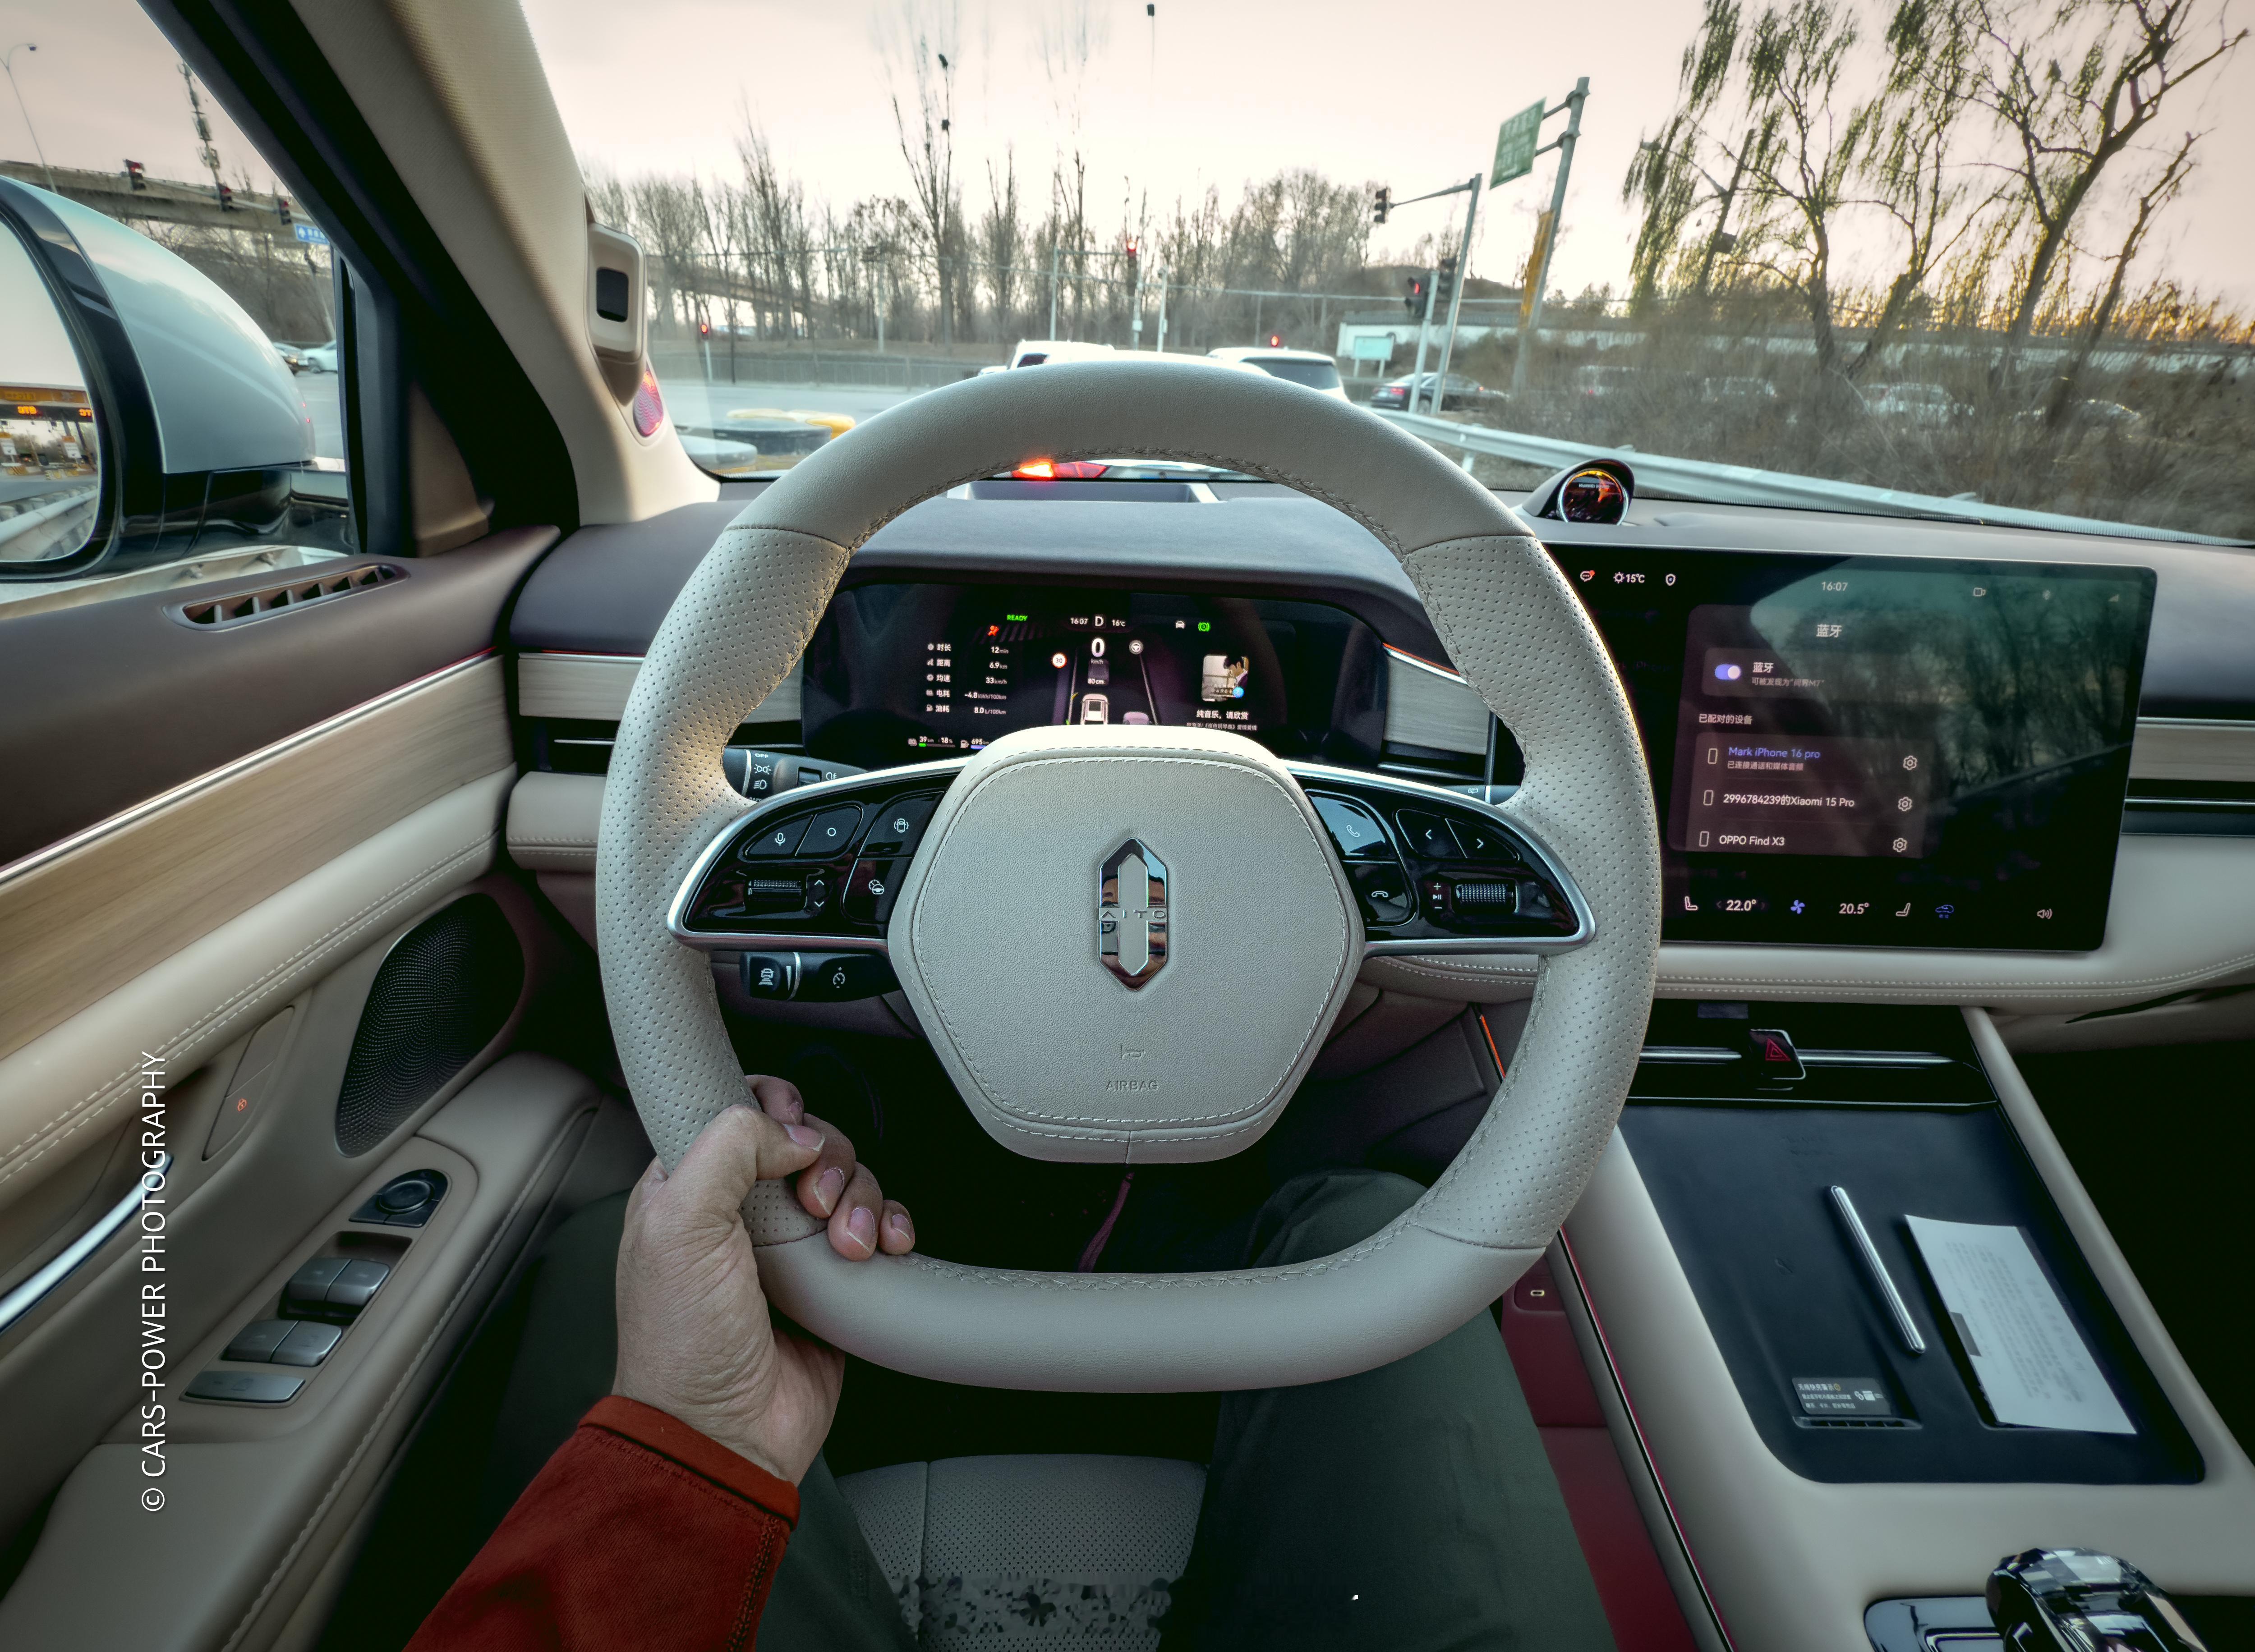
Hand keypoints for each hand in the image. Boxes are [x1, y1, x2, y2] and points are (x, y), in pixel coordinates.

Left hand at [611, 1076, 914, 1482]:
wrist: (725, 1434)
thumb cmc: (683, 1343)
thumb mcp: (679, 1225)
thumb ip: (728, 1147)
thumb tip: (794, 1131)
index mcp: (686, 1186)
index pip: (734, 1108)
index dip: (770, 1102)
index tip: (789, 1119)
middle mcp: (739, 1210)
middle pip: (806, 1139)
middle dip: (827, 1159)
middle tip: (814, 1203)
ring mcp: (790, 1247)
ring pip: (849, 1180)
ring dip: (861, 1199)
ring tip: (848, 1245)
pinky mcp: (834, 1282)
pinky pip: (877, 1227)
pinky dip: (891, 1226)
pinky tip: (884, 1247)